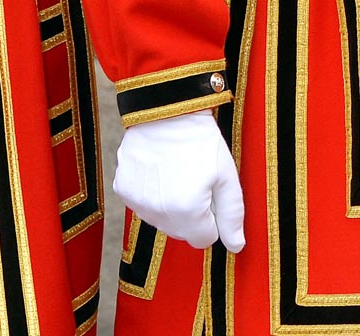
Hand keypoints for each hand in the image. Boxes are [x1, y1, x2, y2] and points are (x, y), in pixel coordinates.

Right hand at [114, 110, 246, 252]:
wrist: (166, 112)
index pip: (205, 239)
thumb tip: (237, 247)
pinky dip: (153, 195)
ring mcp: (137, 204)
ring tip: (178, 172)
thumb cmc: (201, 141)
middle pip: (182, 232)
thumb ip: (232, 215)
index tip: (213, 194)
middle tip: (197, 180)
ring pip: (162, 220)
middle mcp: (158, 214)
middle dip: (193, 214)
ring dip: (172, 206)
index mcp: (187, 212)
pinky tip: (160, 170)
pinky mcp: (123, 191)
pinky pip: (143, 205)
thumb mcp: (227, 175)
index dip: (213, 218)